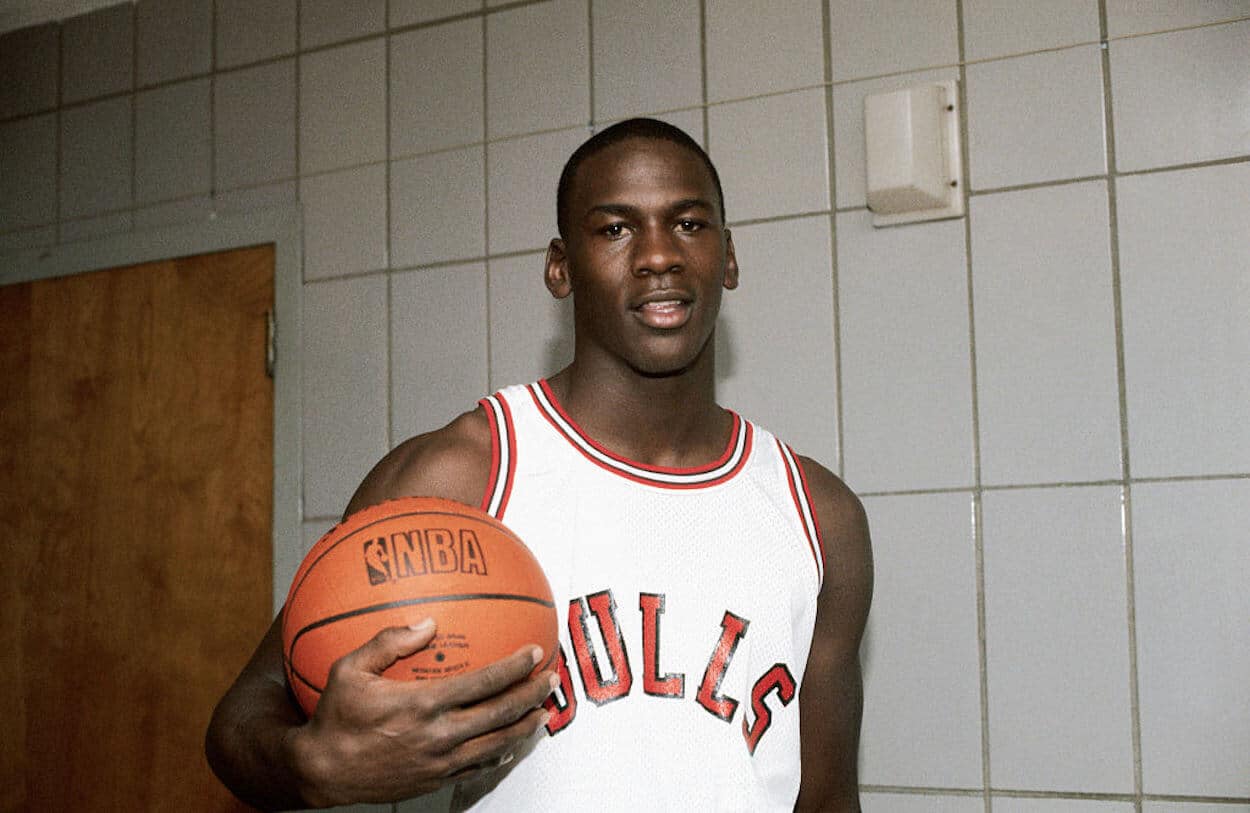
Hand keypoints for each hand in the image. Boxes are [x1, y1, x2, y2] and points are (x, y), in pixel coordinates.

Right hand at [284, 619, 556, 806]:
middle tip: (551, 679)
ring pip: (496, 744)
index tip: (534, 652)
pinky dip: (499, 755)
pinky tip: (510, 745)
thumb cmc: (335, 716)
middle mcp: (438, 735)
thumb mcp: (350, 670)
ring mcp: (440, 762)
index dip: (514, 667)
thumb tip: (428, 621)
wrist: (322, 771)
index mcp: (423, 704)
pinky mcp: (435, 780)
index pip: (484, 682)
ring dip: (524, 726)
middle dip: (532, 695)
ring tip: (543, 712)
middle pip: (500, 714)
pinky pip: (477, 768)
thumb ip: (389, 641)